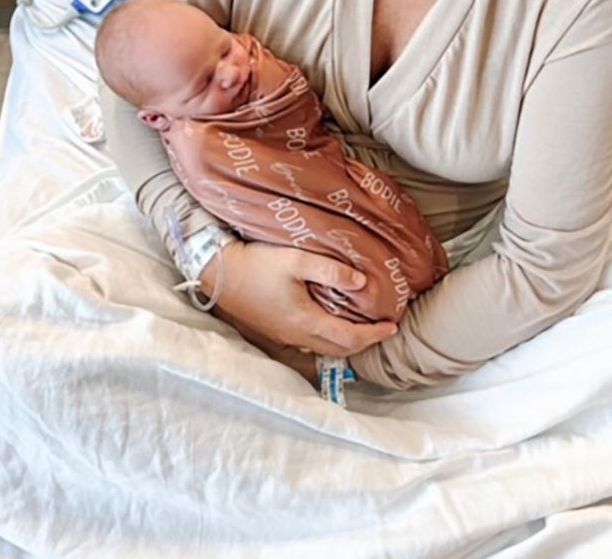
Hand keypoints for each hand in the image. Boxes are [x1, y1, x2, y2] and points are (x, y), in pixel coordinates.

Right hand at [199, 241, 396, 356]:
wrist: (219, 274)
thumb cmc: (257, 265)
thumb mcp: (297, 261)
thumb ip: (331, 271)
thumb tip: (363, 283)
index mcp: (306, 322)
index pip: (350, 337)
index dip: (374, 335)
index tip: (393, 327)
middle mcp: (297, 336)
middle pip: (339, 350)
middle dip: (364, 343)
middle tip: (381, 330)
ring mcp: (283, 337)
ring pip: (323, 349)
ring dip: (345, 343)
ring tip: (360, 329)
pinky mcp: (273, 332)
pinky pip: (308, 344)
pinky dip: (327, 339)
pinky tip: (328, 325)